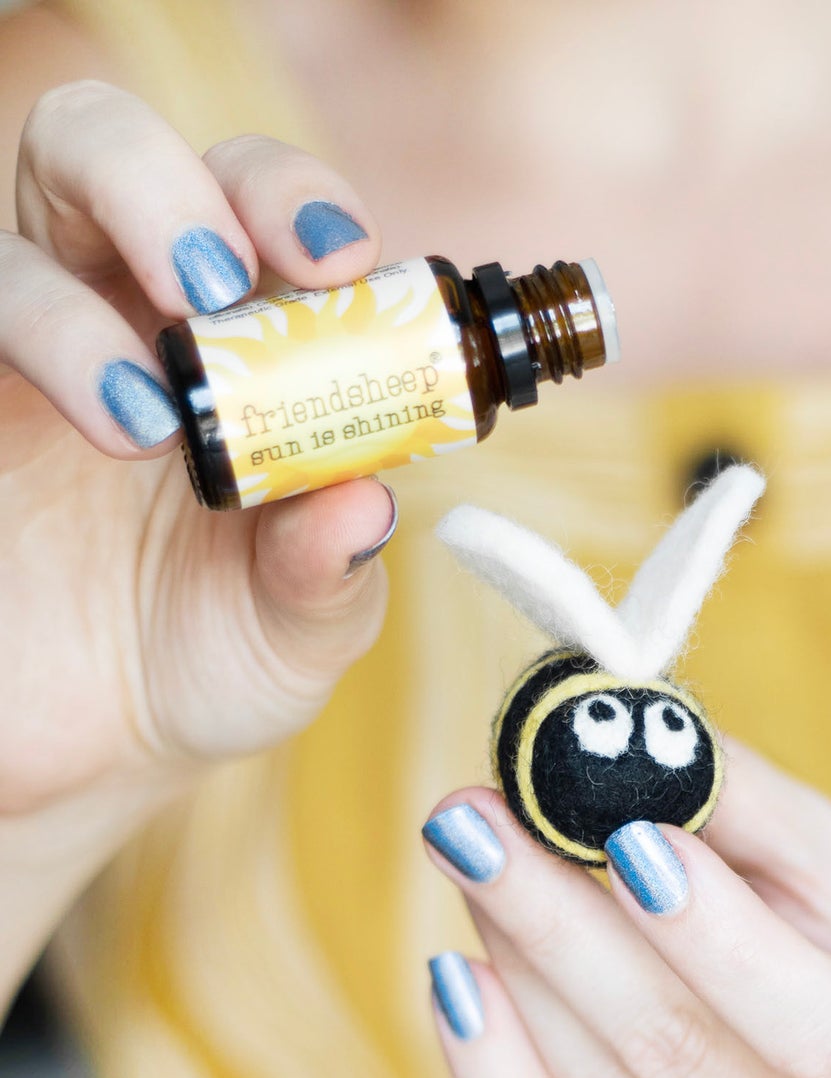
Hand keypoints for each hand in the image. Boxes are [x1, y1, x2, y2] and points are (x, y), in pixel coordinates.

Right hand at [0, 80, 394, 989]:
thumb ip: (332, 571)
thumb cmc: (216, 649)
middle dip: (165, 188)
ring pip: (3, 248)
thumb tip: (364, 505)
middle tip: (215, 287)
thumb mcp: (300, 630)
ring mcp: (20, 353)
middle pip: (106, 151)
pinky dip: (13, 352)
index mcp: (239, 332)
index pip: (256, 205)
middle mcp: (117, 309)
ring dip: (67, 315)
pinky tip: (86, 424)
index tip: (342, 262)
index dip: (296, 201)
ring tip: (144, 423)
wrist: (92, 744)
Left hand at [421, 741, 830, 1077]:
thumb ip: (743, 807)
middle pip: (676, 1055)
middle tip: (472, 814)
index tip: (618, 829)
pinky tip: (458, 980)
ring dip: (516, 970)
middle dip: (558, 921)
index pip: (814, 1022)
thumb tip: (614, 732)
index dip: (715, 934)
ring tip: (470, 862)